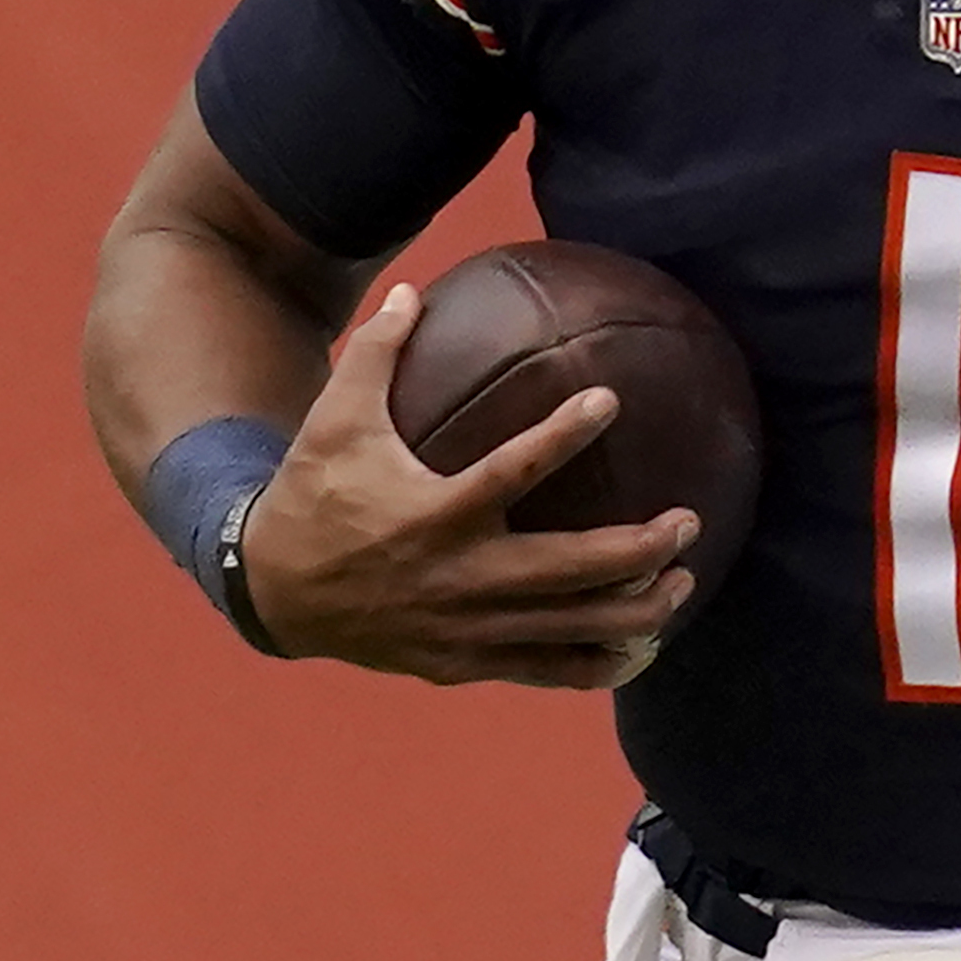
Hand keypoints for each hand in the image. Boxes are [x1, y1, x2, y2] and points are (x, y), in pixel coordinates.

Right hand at [233, 279, 695, 686]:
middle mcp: (457, 577)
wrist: (272, 595)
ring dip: (636, 609)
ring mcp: (464, 628)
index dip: (563, 434)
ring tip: (686, 581)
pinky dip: (597, 664)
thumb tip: (411, 289)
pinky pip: (544, 672)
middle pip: (567, 569)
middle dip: (637, 549)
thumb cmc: (313, 497)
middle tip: (688, 521)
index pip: (511, 469)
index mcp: (431, 513)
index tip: (608, 398)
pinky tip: (643, 649)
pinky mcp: (463, 664)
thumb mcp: (332, 423)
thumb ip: (376, 355)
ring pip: (568, 629)